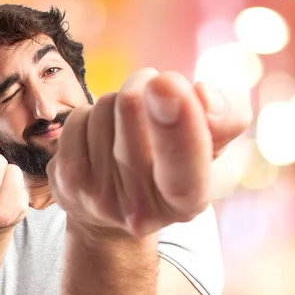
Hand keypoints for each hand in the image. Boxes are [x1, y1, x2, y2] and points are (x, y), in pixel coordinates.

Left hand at [47, 68, 251, 236]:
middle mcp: (141, 209)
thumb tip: (203, 95)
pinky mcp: (66, 182)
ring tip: (128, 127)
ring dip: (119, 102)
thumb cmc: (169, 167)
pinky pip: (78, 118)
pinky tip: (101, 139)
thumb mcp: (209, 146)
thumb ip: (227, 118)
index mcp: (186, 202)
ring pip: (104, 107)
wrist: (113, 211)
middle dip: (145, 84)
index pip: (183, 169)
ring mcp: (98, 199)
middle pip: (131, 106)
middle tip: (156, 89)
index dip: (177, 127)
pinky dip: (92, 116)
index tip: (168, 83)